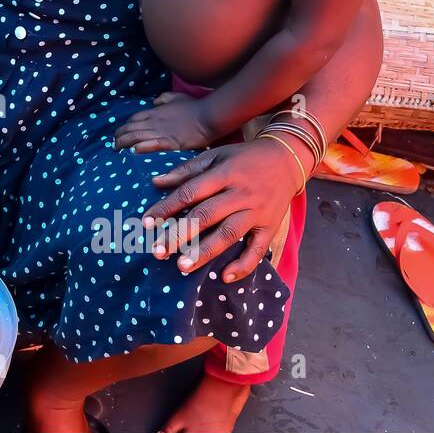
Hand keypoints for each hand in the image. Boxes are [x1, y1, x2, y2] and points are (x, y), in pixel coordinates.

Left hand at [113, 91, 214, 152]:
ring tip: (117, 150)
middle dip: (119, 136)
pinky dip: (141, 147)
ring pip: (136, 136)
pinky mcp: (170, 142)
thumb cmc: (195, 106)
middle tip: (114, 145)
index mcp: (155, 112)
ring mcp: (161, 131)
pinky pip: (151, 144)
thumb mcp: (177, 97)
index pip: (133, 119)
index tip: (120, 133)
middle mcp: (154, 121)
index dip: (124, 127)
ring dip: (124, 143)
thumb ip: (164, 98)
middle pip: (130, 128)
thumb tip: (154, 102)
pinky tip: (133, 151)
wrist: (209, 115)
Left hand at [142, 138, 297, 282]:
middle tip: (158, 251)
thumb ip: (186, 170)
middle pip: (206, 216)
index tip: (146, 222)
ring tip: (182, 266)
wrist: (287, 160)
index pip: (190, 192)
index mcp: (224, 174)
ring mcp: (257, 212)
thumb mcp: (216, 156)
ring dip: (205, 252)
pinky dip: (243, 265)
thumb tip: (156, 182)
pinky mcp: (270, 227)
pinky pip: (257, 250)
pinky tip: (225, 277)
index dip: (167, 207)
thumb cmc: (244, 158)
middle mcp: (240, 194)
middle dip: (180, 235)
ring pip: (229, 234)